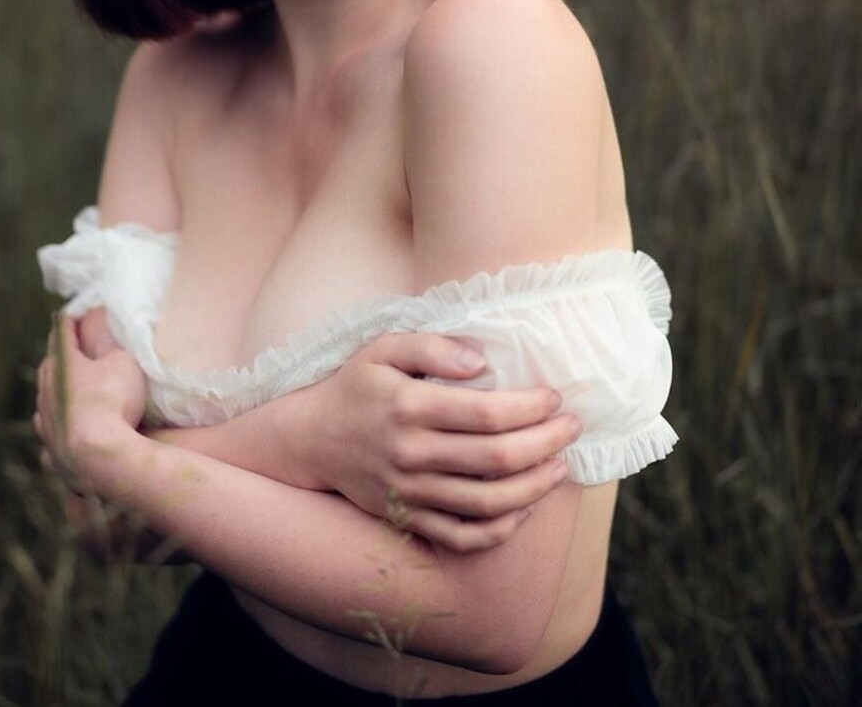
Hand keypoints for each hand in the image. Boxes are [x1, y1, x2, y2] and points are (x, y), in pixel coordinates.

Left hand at [34, 314, 146, 493]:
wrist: (100, 459)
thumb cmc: (113, 402)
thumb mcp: (122, 362)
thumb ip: (108, 342)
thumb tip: (98, 321)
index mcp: (62, 362)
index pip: (63, 331)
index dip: (72, 319)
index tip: (77, 312)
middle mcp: (46, 389)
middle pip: (50, 363)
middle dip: (61, 352)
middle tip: (73, 345)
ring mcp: (45, 421)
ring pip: (45, 396)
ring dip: (56, 388)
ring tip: (67, 386)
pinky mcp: (49, 448)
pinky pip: (49, 430)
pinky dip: (56, 424)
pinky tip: (60, 428)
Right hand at [290, 333, 580, 551]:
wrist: (312, 438)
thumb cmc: (356, 386)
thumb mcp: (382, 348)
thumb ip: (430, 346)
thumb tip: (480, 361)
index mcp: (409, 407)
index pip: (485, 413)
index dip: (529, 407)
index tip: (554, 397)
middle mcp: (411, 454)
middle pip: (496, 459)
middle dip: (546, 442)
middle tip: (572, 427)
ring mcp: (410, 493)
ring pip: (488, 503)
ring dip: (535, 487)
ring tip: (560, 465)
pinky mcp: (408, 519)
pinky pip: (463, 537)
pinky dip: (500, 529)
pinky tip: (525, 507)